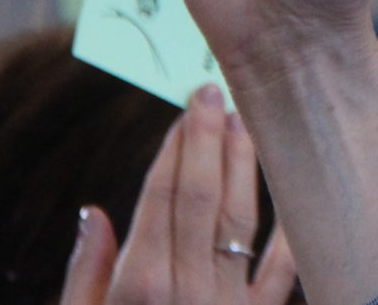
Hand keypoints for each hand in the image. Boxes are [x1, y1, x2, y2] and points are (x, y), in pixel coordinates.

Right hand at [58, 88, 298, 304]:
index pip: (160, 198)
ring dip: (242, 167)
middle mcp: (187, 289)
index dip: (174, 149)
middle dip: (207, 139)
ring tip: (244, 122)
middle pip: (201, 198)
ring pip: (240, 221)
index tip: (184, 110)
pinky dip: (288, 230)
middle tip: (213, 93)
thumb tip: (92, 215)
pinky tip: (292, 190)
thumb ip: (84, 272)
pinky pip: (281, 272)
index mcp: (138, 284)